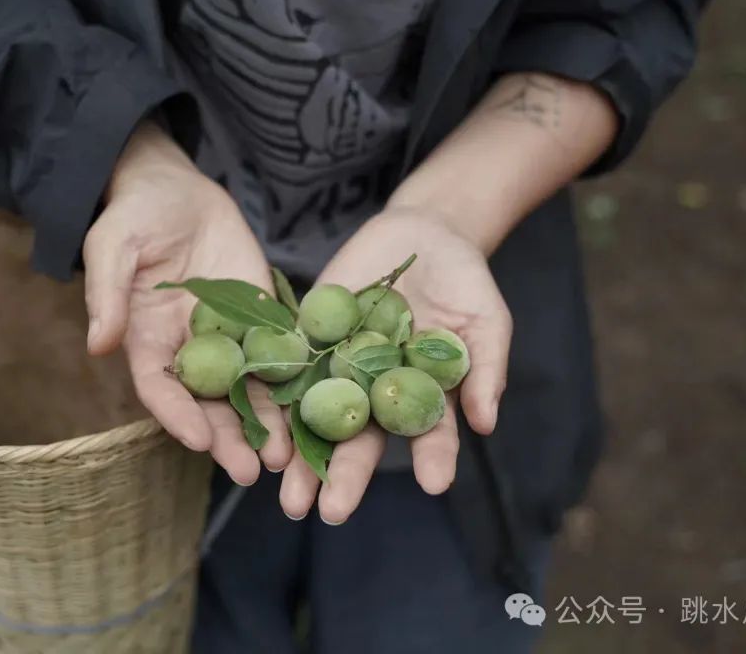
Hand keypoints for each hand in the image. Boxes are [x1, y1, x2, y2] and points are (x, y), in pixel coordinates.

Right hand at [84, 122, 290, 483]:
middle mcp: (190, 349)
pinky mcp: (262, 318)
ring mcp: (229, 336)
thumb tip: (99, 345)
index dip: (178, 415)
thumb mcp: (112, 246)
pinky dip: (295, 383)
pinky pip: (279, 354)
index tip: (198, 440)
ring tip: (287, 457)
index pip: (161, 389)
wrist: (176, 190)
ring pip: (249, 389)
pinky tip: (313, 408)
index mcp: (148, 340)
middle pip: (209, 403)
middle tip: (251, 471)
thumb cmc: (134, 216)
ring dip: (266, 423)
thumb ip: (108, 294)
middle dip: (229, 438)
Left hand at [279, 207, 510, 522]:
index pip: (427, 433)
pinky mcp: (310, 334)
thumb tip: (486, 424)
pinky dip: (272, 394)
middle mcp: (375, 389)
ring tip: (285, 491)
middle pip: (359, 439)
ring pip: (315, 415)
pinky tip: (259, 423)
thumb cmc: (466, 284)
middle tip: (330, 513)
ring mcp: (340, 364)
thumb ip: (484, 369)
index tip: (435, 484)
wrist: (424, 233)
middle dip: (344, 476)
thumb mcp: (486, 322)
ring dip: (299, 454)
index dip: (432, 458)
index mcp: (420, 395)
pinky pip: (288, 365)